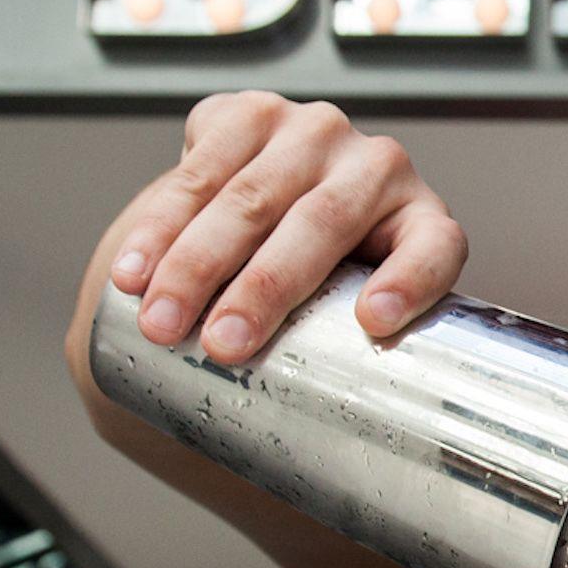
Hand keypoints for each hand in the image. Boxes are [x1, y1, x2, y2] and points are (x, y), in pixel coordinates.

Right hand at [107, 92, 466, 364]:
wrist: (275, 215)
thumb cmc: (323, 287)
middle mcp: (377, 166)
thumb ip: (351, 355)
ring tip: (160, 320)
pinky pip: (198, 168)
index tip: (375, 323)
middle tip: (222, 345)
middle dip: (263, 287)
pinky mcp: (249, 114)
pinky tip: (134, 270)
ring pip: (249, 196)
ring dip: (196, 261)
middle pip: (320, 224)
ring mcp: (313, 131)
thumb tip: (324, 453)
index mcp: (422, 222)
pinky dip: (159, 227)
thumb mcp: (354, 317)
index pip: (433, 250)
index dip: (409, 282)